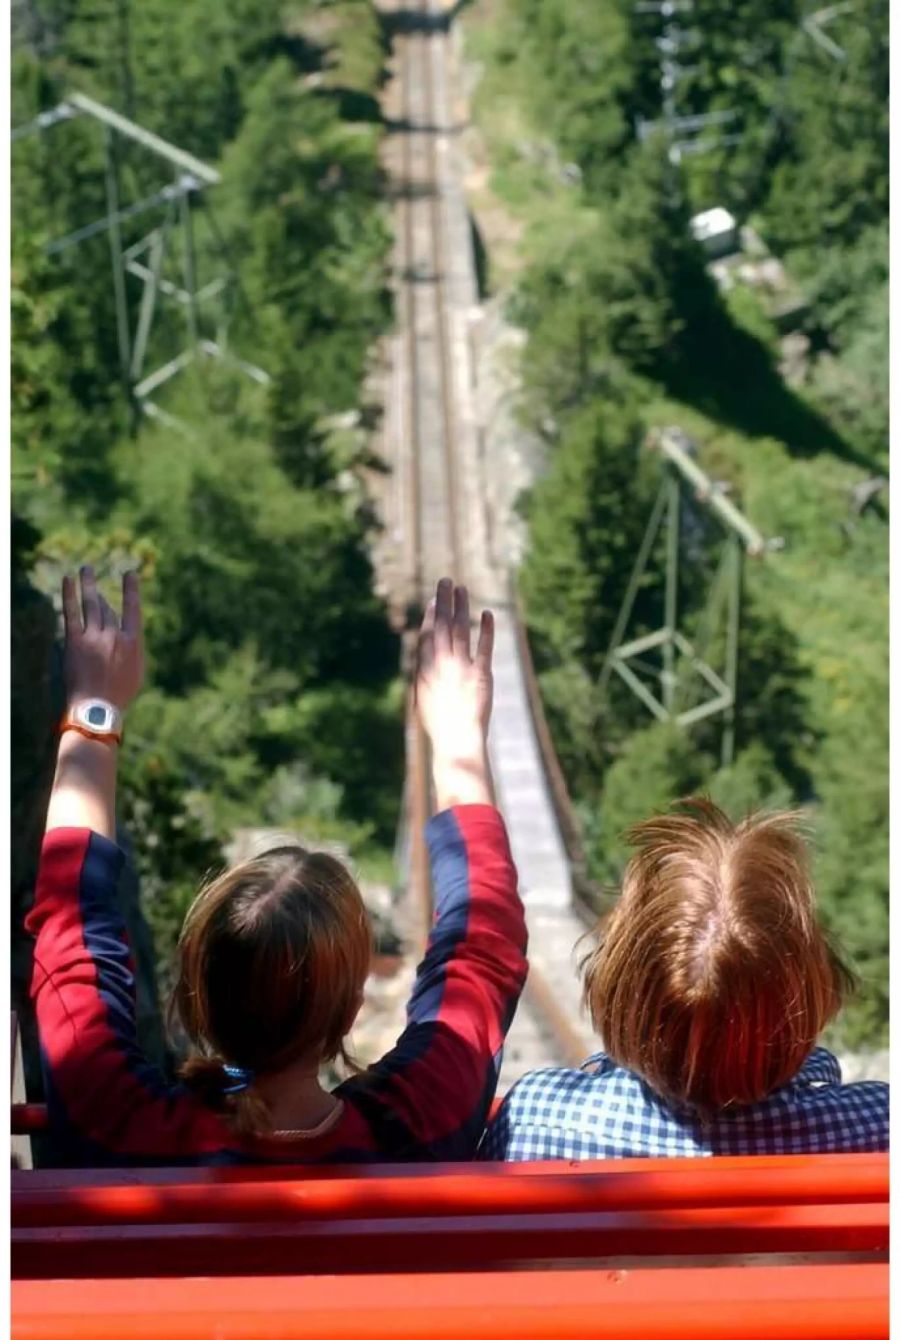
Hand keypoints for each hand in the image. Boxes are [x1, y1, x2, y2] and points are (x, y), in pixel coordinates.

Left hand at [62, 566, 144, 711]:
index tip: (130, 574)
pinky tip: (68, 582)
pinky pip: (72, 614)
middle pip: (106, 608)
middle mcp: (114, 636)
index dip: (131, 590)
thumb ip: (131, 651)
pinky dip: (70, 596)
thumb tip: (125, 637)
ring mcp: (95, 638)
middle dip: (99, 590)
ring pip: (92, 606)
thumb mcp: (135, 672)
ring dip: (88, 585)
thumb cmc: (119, 695)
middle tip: (91, 571)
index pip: (133, 610)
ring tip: (85, 570)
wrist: (98, 708)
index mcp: (133, 643)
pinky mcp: (75, 643)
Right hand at [416, 579, 494, 807]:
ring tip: (462, 589)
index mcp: (425, 670)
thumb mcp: (422, 697)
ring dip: (462, 607)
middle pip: (444, 626)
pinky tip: (487, 613)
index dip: (432, 615)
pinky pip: (485, 647)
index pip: (428, 635)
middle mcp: (442, 664)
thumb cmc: (438, 724)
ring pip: (462, 630)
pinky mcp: (481, 674)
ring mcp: (461, 667)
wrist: (456, 741)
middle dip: (444, 601)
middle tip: (446, 581)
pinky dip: (486, 629)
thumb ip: (424, 674)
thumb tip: (424, 657)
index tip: (435, 600)